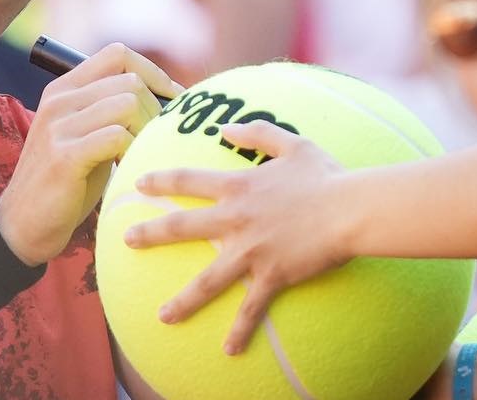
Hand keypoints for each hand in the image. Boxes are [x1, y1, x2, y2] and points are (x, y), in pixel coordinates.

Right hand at [0, 43, 181, 265]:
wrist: (24, 225)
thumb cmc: (69, 180)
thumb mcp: (86, 133)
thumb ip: (111, 109)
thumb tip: (169, 95)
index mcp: (64, 88)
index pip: (117, 54)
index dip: (152, 73)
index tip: (171, 100)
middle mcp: (59, 100)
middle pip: (129, 82)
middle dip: (154, 111)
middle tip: (155, 142)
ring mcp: (58, 127)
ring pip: (127, 105)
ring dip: (145, 132)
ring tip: (140, 155)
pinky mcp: (64, 156)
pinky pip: (117, 136)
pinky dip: (133, 152)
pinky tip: (129, 168)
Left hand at [123, 120, 350, 353]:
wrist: (349, 208)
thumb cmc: (324, 174)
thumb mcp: (291, 143)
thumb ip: (256, 133)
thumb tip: (226, 128)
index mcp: (238, 187)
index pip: (189, 181)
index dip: (162, 180)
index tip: (140, 183)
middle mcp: (236, 219)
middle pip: (183, 227)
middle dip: (151, 233)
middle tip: (126, 240)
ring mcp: (251, 250)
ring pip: (208, 280)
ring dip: (183, 300)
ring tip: (162, 316)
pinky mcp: (271, 275)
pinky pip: (252, 308)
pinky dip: (241, 330)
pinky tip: (229, 348)